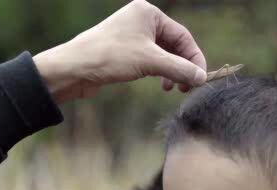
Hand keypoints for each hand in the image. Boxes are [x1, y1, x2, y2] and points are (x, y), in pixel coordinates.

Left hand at [33, 0, 206, 101]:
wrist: (73, 68)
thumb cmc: (110, 57)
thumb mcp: (151, 62)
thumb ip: (179, 69)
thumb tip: (202, 77)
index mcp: (149, 14)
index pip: (183, 36)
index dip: (194, 59)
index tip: (200, 79)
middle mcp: (141, 21)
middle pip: (174, 45)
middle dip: (182, 67)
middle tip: (186, 87)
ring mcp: (132, 36)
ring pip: (163, 54)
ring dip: (171, 72)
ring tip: (171, 88)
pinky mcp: (125, 51)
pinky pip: (151, 60)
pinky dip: (159, 72)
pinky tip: (160, 84)